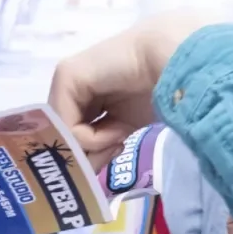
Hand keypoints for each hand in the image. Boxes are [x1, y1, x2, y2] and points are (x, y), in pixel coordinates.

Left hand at [46, 10, 212, 162]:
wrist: (172, 63)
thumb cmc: (156, 94)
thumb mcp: (121, 127)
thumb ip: (98, 144)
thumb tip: (83, 170)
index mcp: (81, 96)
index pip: (67, 133)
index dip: (86, 154)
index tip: (110, 158)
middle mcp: (70, 87)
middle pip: (61, 133)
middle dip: (86, 155)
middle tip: (113, 154)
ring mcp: (65, 81)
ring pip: (61, 132)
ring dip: (92, 147)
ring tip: (119, 138)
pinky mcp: (67, 76)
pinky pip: (66, 123)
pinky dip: (90, 138)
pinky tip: (115, 131)